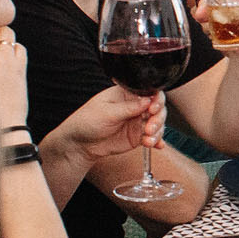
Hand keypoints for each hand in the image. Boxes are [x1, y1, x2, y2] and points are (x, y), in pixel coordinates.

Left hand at [47, 84, 162, 167]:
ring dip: (157, 132)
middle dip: (158, 119)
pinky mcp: (138, 136)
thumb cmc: (87, 121)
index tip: (153, 109)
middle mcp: (135, 106)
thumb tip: (147, 100)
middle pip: (158, 108)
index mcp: (127, 94)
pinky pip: (153, 137)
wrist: (81, 143)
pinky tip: (156, 145)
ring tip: (147, 140)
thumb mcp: (106, 112)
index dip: (156, 100)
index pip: (149, 92)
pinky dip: (157, 141)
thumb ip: (128, 108)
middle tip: (149, 128)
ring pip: (158, 123)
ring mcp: (138, 121)